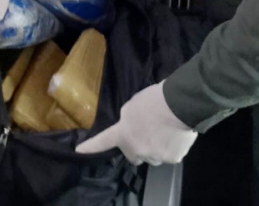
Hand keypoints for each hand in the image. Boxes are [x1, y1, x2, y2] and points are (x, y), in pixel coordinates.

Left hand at [76, 81, 196, 165]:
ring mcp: (155, 156)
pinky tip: (175, 134)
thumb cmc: (153, 100)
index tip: (79, 150)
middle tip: (146, 134)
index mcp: (123, 134)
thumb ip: (127, 120)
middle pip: (133, 156)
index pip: (103, 141)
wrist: (179, 105)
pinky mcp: (173, 159)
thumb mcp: (131, 106)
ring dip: (155, 148)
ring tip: (164, 131)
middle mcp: (137, 150)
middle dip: (137, 148)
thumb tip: (131, 128)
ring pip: (153, 156)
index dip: (91, 147)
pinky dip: (171, 148)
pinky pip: (169, 155)